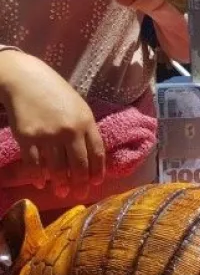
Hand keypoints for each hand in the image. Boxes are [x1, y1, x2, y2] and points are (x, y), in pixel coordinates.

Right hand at [0, 51, 104, 198]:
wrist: (26, 80)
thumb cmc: (55, 93)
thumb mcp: (78, 107)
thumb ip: (85, 128)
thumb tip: (91, 155)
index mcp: (86, 121)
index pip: (97, 152)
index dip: (97, 170)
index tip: (96, 183)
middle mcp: (70, 130)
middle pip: (79, 164)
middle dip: (80, 183)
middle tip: (80, 194)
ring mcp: (48, 135)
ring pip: (57, 168)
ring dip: (61, 183)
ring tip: (62, 192)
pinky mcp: (28, 138)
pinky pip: (35, 164)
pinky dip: (39, 176)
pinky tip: (41, 183)